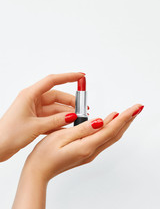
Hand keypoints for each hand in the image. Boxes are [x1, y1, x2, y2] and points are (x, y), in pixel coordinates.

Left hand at [0, 72, 84, 161]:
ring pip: (55, 109)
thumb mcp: (36, 126)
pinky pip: (51, 118)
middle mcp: (32, 100)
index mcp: (29, 95)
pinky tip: (68, 127)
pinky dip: (60, 122)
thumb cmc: (8, 134)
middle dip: (70, 102)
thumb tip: (71, 115)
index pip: (52, 80)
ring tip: (78, 120)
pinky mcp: (35, 120)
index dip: (68, 77)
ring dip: (66, 114)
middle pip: (56, 96)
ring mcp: (34, 110)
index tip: (80, 76)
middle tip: (82, 109)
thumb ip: (56, 120)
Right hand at [25, 104, 143, 181]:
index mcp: (86, 146)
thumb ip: (83, 129)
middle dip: (127, 120)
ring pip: (111, 137)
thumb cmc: (45, 154)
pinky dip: (111, 129)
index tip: (134, 108)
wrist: (39, 170)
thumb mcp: (61, 137)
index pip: (110, 129)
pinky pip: (103, 139)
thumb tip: (100, 121)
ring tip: (128, 113)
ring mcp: (90, 153)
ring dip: (121, 124)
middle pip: (115, 134)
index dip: (124, 118)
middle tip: (136, 108)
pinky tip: (111, 123)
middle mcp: (91, 151)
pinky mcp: (86, 152)